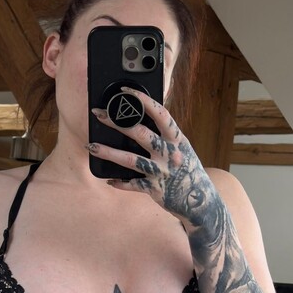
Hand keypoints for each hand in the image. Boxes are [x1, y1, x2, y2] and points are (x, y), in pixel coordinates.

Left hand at [89, 89, 217, 233]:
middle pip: (140, 133)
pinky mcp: (155, 189)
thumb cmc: (187, 170)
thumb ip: (166, 136)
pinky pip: (133, 184)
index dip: (143, 100)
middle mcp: (170, 153)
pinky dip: (120, 183)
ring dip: (109, 152)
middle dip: (116, 122)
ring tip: (91, 146)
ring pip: (131, 160)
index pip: (160, 114)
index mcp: (177, 139)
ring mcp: (161, 171)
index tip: (125, 91)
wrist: (201, 201)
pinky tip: (109, 180)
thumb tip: (143, 119)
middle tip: (99, 114)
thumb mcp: (183, 148)